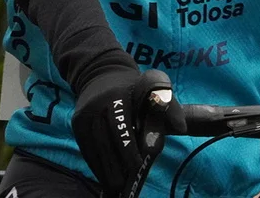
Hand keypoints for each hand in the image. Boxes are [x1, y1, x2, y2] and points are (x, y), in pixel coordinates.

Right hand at [71, 68, 183, 194]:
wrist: (101, 72)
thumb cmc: (135, 85)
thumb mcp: (155, 86)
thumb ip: (169, 105)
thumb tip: (181, 128)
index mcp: (118, 94)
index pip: (121, 125)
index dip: (128, 147)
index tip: (137, 165)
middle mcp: (99, 103)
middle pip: (106, 140)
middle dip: (115, 163)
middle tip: (124, 184)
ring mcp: (85, 114)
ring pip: (94, 147)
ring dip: (104, 169)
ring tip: (114, 186)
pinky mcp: (78, 122)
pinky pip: (86, 147)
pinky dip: (95, 163)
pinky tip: (103, 176)